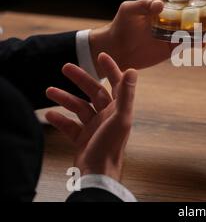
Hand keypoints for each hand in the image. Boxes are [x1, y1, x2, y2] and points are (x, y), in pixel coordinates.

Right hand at [45, 53, 136, 180]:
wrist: (98, 174)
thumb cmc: (111, 145)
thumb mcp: (120, 117)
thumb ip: (126, 94)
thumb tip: (133, 70)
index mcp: (119, 109)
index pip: (117, 83)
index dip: (111, 68)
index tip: (101, 55)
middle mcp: (108, 116)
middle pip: (94, 92)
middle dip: (80, 79)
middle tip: (65, 67)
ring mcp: (95, 127)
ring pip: (79, 107)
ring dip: (65, 98)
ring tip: (49, 91)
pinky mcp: (83, 138)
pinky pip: (70, 125)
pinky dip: (60, 120)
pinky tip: (49, 115)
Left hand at [90, 0, 205, 76]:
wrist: (118, 50)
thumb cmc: (121, 25)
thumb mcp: (129, 10)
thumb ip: (143, 6)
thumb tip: (160, 5)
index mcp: (163, 0)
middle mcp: (172, 14)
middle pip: (197, 8)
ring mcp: (175, 30)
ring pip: (197, 26)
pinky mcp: (174, 46)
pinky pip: (191, 43)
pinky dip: (200, 43)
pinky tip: (203, 43)